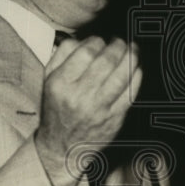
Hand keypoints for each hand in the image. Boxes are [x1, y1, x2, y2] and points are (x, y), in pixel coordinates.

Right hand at [35, 36, 141, 185]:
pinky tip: (136, 67)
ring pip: (122, 75)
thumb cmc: (56, 109)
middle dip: (118, 45)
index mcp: (61, 84)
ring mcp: (99, 108)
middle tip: (120, 42)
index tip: (100, 41)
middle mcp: (80, 96)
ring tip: (133, 49)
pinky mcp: (114, 118)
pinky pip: (131, 92)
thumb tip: (82, 38)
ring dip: (132, 56)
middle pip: (106, 61)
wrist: (62, 147)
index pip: (86, 52)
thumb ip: (61, 55)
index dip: (98, 41)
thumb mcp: (48, 81)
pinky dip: (136, 76)